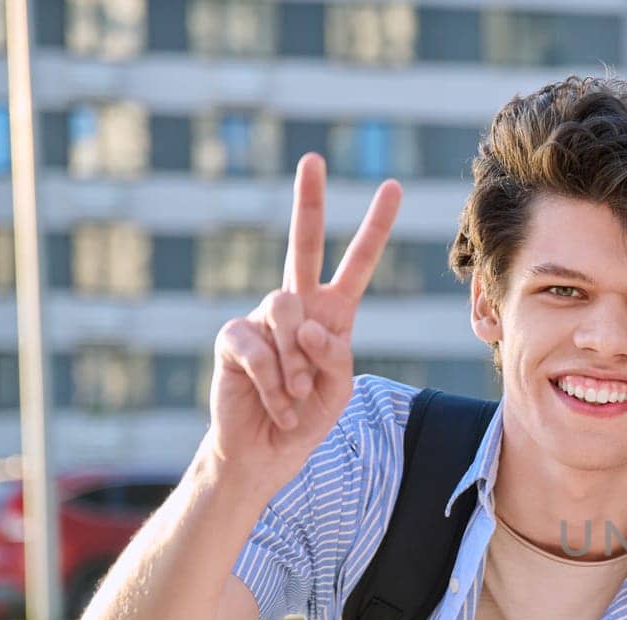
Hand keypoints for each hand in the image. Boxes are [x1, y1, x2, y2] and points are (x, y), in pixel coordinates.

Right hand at [208, 153, 401, 487]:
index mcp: (332, 315)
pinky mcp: (233, 338)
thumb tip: (307, 324)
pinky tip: (278, 403)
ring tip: (297, 395)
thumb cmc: (306, 420)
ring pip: (287, 310)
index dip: (373, 228)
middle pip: (302, 246)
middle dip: (308, 201)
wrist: (264, 453)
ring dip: (298, 364)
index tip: (393, 187)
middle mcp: (296, 308)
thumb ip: (334, 355)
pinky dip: (275, 383)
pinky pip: (259, 347)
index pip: (355, 265)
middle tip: (313, 159)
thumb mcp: (339, 390)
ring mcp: (261, 319)